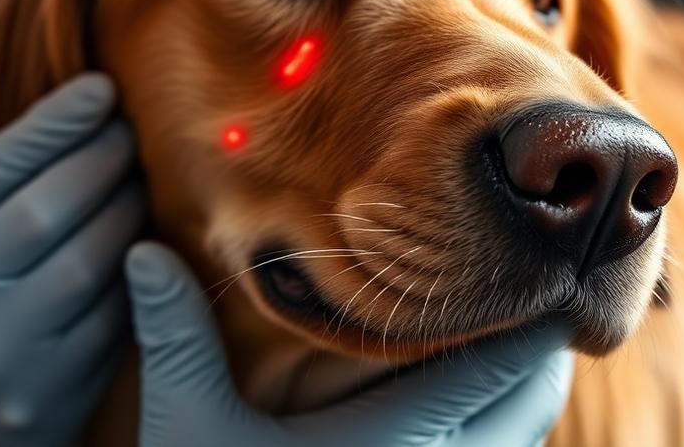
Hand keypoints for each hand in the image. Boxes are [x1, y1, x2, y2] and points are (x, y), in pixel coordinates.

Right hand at [0, 74, 143, 446]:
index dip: (57, 121)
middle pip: (51, 209)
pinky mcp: (47, 402)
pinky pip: (113, 324)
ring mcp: (1, 359)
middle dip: (104, 161)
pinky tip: (141, 251)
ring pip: (93, 265)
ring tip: (139, 186)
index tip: (102, 89)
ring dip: (130, 214)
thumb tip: (66, 125)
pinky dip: (136, 279)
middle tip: (130, 135)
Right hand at [128, 242, 572, 446]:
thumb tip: (144, 256)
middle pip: (533, 398)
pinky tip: (460, 411)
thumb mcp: (189, 426)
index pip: (495, 365)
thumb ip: (176, 338)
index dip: (528, 316)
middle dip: (534, 347)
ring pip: (523, 438)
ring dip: (520, 390)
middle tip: (511, 295)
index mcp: (392, 441)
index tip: (539, 268)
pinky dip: (502, 432)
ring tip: (493, 346)